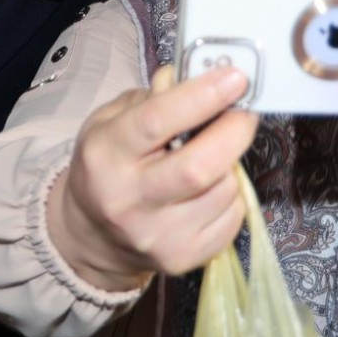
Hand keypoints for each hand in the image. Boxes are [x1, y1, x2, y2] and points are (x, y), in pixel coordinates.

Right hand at [47, 64, 258, 291]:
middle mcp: (130, 200)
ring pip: (223, 191)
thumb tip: (199, 77)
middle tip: (244, 111)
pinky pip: (232, 219)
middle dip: (234, 131)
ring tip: (214, 155)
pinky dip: (231, 196)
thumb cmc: (108, 165)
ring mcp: (158, 236)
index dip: (201, 97)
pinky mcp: (182, 260)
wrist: (93, 235)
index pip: (156, 121)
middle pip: (198, 167)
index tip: (234, 78)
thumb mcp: (111, 120)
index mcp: (107, 154)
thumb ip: (153, 98)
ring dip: (231, 164)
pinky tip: (211, 189)